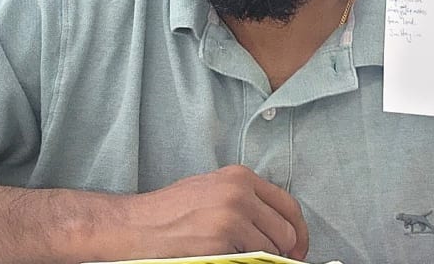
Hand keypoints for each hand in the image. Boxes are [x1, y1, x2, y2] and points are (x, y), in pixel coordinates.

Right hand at [114, 165, 308, 259]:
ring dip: (256, 258)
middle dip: (280, 251)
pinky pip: (247, 261)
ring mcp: (231, 217)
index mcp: (240, 177)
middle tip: (268, 259)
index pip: (288, 205)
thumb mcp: (213, 191)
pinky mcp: (220, 242)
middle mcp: (239, 193)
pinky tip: (217, 256)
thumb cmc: (170, 211)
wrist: (135, 225)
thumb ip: (246, 201)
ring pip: (269, 250)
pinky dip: (237, 262)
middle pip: (285, 231)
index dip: (299, 232)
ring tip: (229, 252)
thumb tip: (278, 226)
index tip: (298, 248)